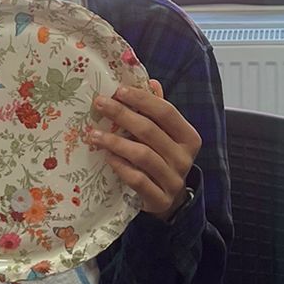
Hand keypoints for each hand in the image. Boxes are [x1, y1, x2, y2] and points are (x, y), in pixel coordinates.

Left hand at [87, 80, 200, 221]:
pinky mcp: (160, 200)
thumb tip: (151, 82)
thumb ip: (158, 112)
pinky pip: (137, 180)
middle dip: (122, 115)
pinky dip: (120, 166)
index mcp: (189, 137)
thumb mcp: (165, 137)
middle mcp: (185, 158)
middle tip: (100, 104)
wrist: (170, 202)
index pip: (166, 112)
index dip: (142, 100)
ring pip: (142, 155)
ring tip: (94, 134)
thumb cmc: (163, 161)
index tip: (118, 91)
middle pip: (150, 131)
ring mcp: (174, 180)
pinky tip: (107, 157)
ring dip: (115, 142)